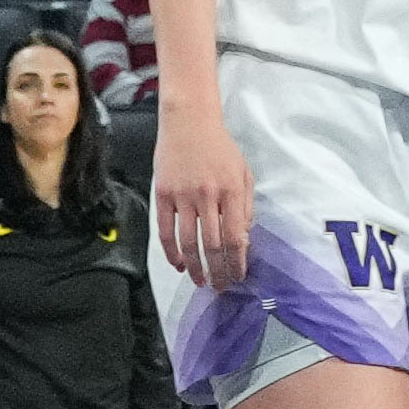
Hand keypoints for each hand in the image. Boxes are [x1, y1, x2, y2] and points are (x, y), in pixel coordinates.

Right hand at [152, 98, 254, 289]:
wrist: (188, 122)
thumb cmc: (219, 148)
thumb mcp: (243, 172)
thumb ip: (246, 205)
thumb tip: (244, 238)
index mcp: (232, 191)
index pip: (235, 237)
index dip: (237, 262)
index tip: (239, 276)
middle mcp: (208, 195)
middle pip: (213, 245)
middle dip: (218, 271)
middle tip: (220, 286)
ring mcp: (183, 196)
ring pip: (189, 242)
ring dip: (195, 267)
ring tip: (200, 281)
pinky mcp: (163, 195)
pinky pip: (166, 231)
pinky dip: (171, 252)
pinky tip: (179, 264)